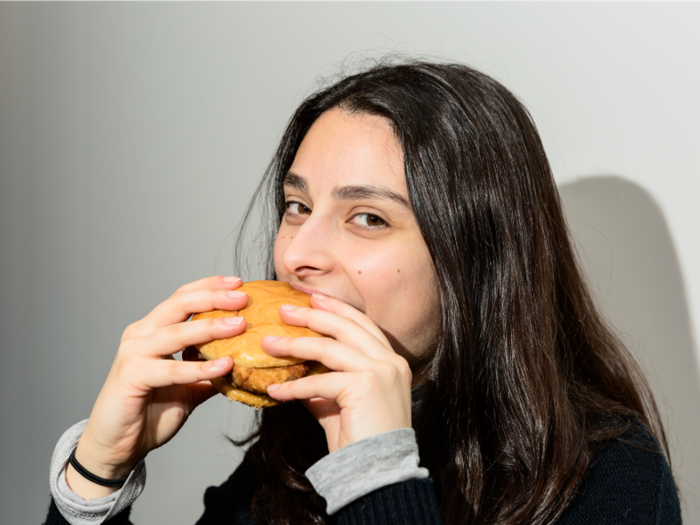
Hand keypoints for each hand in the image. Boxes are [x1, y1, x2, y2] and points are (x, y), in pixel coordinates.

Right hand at [68, 276, 246, 497]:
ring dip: (211, 327)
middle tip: (242, 296)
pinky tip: (225, 365)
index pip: (182, 298)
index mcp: (152, 330)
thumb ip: (210, 370)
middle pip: (178, 304)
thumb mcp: (189, 387)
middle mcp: (140, 335)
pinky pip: (173, 369)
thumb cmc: (150, 412)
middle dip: (212, 297)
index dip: (209, 287)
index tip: (238, 283)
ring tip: (240, 324)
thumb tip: (245, 363)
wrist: (118, 447)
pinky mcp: (131, 376)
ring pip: (176, 332)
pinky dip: (200, 367)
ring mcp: (133, 354)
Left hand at [263, 294, 412, 453]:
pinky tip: (274, 392)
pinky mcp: (365, 386)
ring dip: (294, 344)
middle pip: (345, 326)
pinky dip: (294, 387)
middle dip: (311, 314)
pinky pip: (320, 381)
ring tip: (268, 343)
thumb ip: (323, 383)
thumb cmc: (362, 441)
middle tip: (283, 310)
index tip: (310, 297)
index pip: (361, 323)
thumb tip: (293, 371)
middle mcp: (390, 361)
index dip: (335, 307)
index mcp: (391, 360)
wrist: (379, 475)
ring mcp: (381, 371)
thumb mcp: (341, 404)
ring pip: (329, 347)